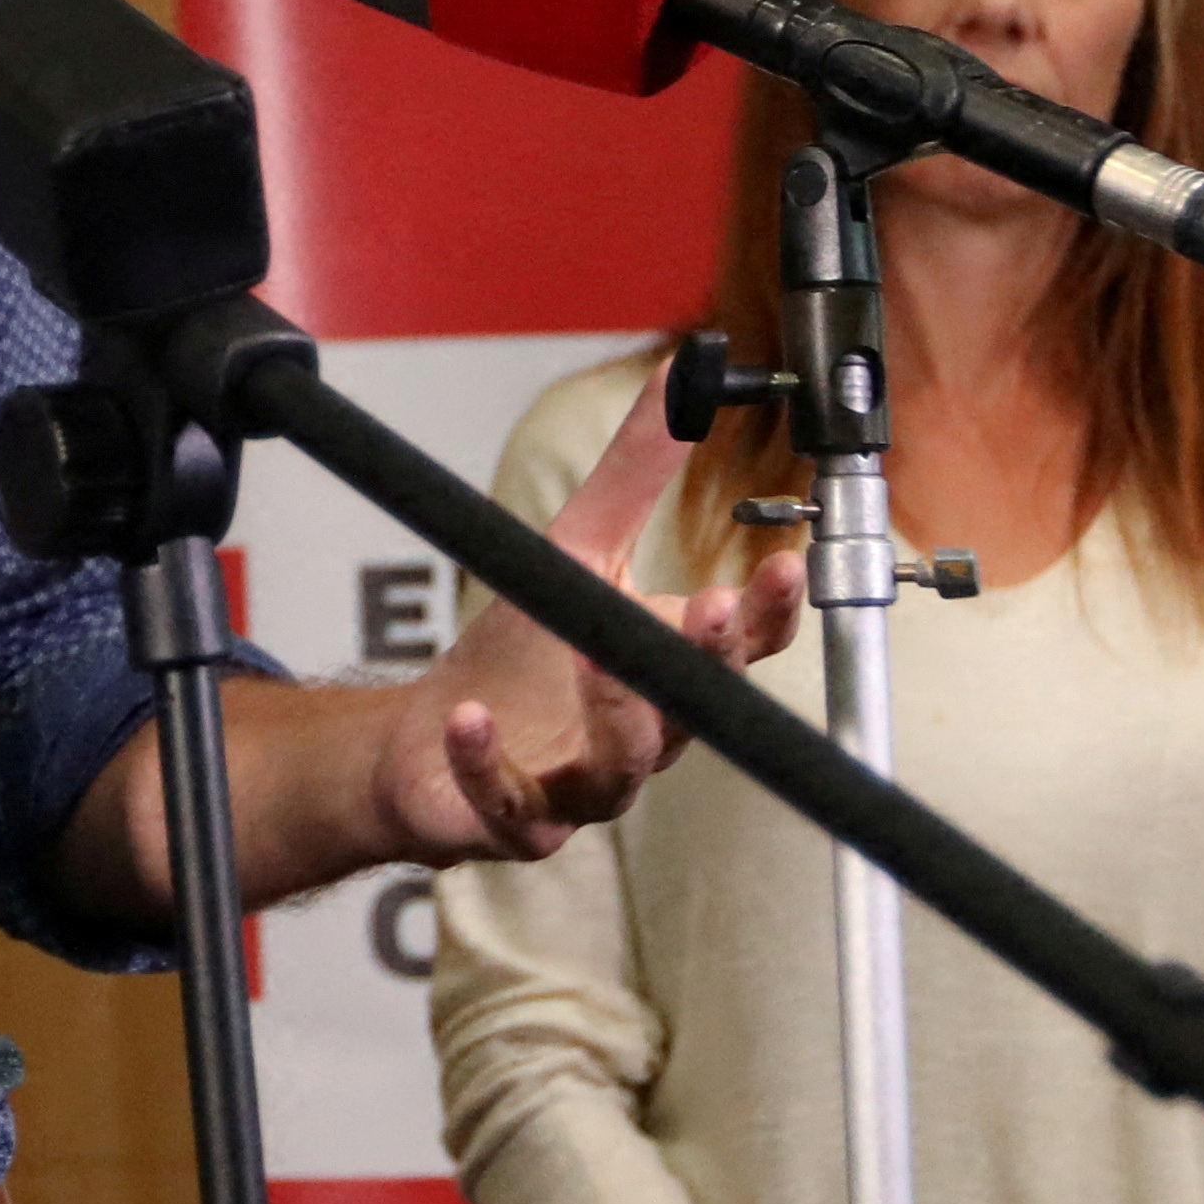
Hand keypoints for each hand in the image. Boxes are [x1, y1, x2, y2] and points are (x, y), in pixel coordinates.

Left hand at [367, 399, 805, 868]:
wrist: (423, 744)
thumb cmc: (516, 657)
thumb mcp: (575, 549)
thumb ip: (634, 474)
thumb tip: (680, 381)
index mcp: (665, 674)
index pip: (740, 648)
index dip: (767, 613)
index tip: (780, 563)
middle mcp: (641, 739)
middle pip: (696, 710)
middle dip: (709, 661)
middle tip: (713, 607)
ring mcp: (580, 790)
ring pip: (621, 768)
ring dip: (614, 711)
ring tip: (593, 652)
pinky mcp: (513, 822)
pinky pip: (509, 804)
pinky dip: (487, 763)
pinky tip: (469, 720)